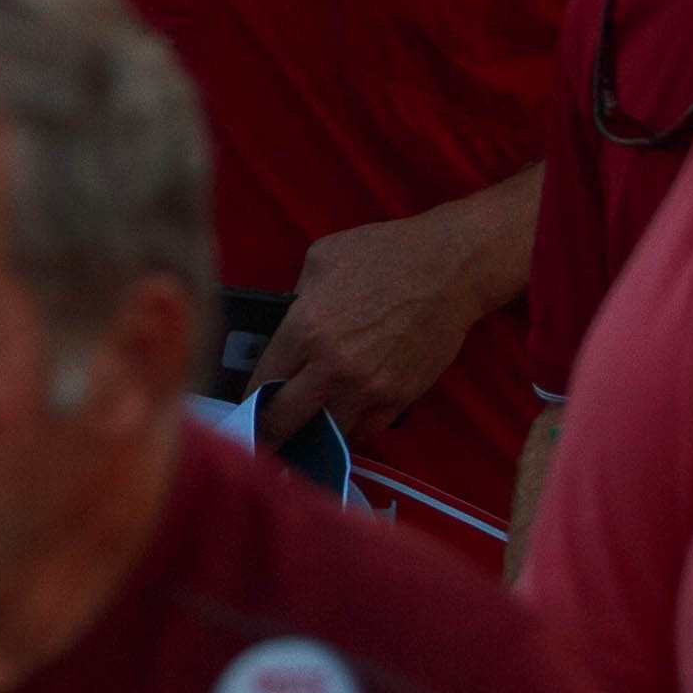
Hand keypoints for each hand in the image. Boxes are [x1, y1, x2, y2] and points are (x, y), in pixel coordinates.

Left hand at [256, 202, 504, 443]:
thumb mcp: (321, 260)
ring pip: (326, 432)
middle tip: (261, 438)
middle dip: (269, 431)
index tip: (243, 408)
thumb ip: (296, 300)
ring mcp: (368, 388)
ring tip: (303, 429)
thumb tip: (284, 329)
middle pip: (286, 419)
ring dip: (313, 431)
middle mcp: (332, 366)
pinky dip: (351, 427)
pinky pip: (365, 430)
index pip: (263, 380)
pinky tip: (343, 415)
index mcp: (305, 329)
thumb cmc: (383, 253)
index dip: (249, 398)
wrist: (448, 268)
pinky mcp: (399, 398)